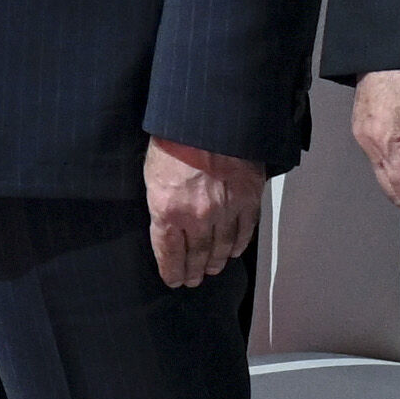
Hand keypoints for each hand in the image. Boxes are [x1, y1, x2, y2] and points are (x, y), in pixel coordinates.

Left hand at [143, 139, 268, 292]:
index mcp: (168, 211)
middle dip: (193, 271)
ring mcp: (225, 209)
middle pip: (196, 255)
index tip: (173, 280)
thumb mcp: (152, 175)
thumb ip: (160, 204)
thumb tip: (166, 224)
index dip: (171, 270)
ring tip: (211, 269)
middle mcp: (197, 217)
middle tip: (192, 280)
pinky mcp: (247, 198)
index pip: (169, 253)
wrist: (205, 118)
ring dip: (215, 262)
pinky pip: (245, 230)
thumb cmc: (172, 140)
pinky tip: (233, 251)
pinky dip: (239, 244)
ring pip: (222, 247)